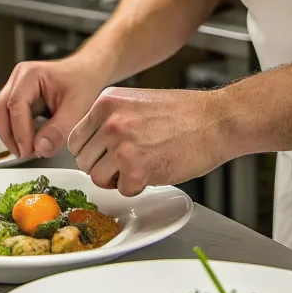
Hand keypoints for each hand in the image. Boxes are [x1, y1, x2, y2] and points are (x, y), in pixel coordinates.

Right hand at [0, 54, 109, 158]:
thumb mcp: (77, 107)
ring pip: (2, 115)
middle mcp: (18, 78)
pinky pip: (10, 117)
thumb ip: (59, 129)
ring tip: (28, 151)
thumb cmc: (84, 82)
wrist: (89, 72)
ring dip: (11, 135)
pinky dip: (17, 132)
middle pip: (0, 110)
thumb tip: (40, 149)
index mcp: (30, 75)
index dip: (20, 132)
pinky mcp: (20, 97)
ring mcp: (17, 87)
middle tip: (25, 154)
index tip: (29, 151)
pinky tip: (29, 143)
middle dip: (9, 135)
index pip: (16, 106)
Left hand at [68, 87, 238, 195]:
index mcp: (106, 102)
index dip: (89, 152)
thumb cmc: (184, 113)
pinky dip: (137, 187)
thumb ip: (110, 118)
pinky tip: (153, 172)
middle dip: (102, 167)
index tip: (103, 156)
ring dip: (117, 179)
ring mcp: (121, 144)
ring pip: (98, 178)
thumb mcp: (136, 102)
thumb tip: (92, 144)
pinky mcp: (137, 168)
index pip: (75, 138)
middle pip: (83, 160)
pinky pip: (123, 190)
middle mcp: (109, 121)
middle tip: (126, 164)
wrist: (216, 120)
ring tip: (140, 167)